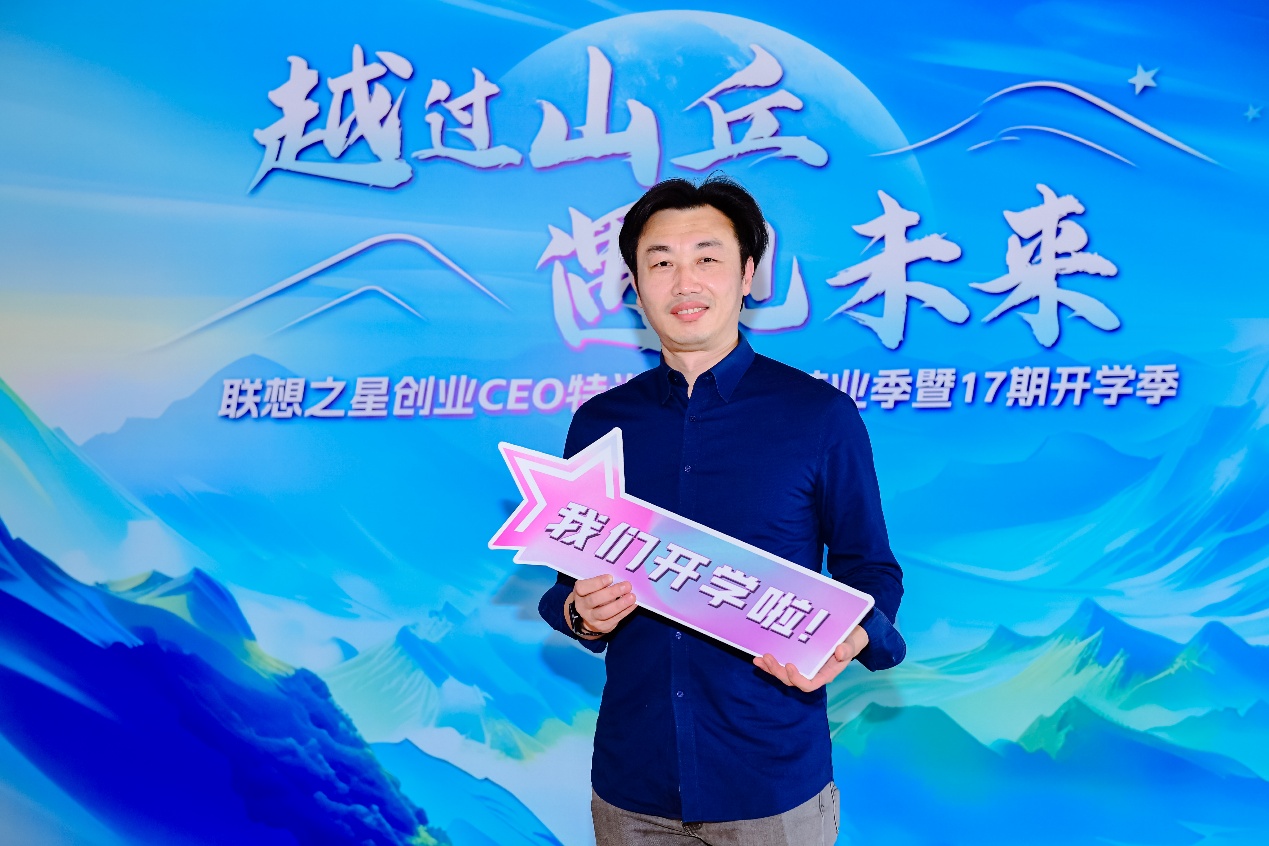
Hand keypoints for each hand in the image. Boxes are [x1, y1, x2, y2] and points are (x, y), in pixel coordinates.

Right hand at [566, 573, 636, 637]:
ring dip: (620, 604)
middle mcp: (582, 607)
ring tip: (631, 597)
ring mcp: (591, 619)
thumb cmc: (593, 595)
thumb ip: (601, 582)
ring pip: (604, 612)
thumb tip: (620, 577)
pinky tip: (633, 604)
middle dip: (612, 593)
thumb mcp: (591, 587)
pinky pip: (614, 619)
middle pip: (594, 600)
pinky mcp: (602, 627)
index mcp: (579, 593)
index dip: (596, 582)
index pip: (583, 588)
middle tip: (627, 585)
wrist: (587, 617)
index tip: (610, 577)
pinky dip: (625, 611)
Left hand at [753, 625, 868, 691]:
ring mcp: (803, 666)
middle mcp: (812, 673)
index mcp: (825, 674)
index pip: (809, 685)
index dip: (797, 679)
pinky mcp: (796, 657)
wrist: (848, 634)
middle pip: (791, 680)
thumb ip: (848, 649)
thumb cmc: (851, 640)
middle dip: (778, 671)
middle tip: (768, 658)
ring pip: (783, 673)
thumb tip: (840, 653)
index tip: (790, 665)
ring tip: (758, 659)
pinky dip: (769, 662)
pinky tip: (758, 656)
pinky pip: (781, 663)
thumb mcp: (853, 643)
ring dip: (770, 668)